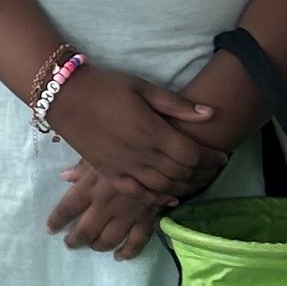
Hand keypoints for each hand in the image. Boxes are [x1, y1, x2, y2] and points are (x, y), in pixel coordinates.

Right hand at [43, 66, 213, 196]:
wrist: (65, 97)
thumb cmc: (106, 87)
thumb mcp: (143, 87)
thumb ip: (177, 104)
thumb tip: (210, 113)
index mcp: (152, 131)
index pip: (191, 154)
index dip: (211, 158)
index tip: (222, 156)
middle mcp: (141, 154)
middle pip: (181, 173)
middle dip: (203, 174)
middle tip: (214, 170)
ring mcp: (125, 167)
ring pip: (163, 187)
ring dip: (184, 187)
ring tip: (196, 181)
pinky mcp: (110, 174)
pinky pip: (138, 193)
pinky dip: (157, 198)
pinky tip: (168, 197)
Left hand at [45, 162, 170, 260]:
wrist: (160, 155)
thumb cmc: (124, 150)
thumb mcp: (99, 152)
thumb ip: (82, 167)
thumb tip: (64, 177)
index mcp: (90, 186)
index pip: (67, 209)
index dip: (56, 221)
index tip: (50, 229)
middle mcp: (105, 205)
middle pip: (85, 231)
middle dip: (75, 240)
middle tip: (70, 243)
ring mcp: (126, 214)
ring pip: (108, 239)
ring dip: (97, 246)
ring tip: (92, 246)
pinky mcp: (145, 219)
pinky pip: (136, 242)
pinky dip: (128, 252)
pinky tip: (120, 256)